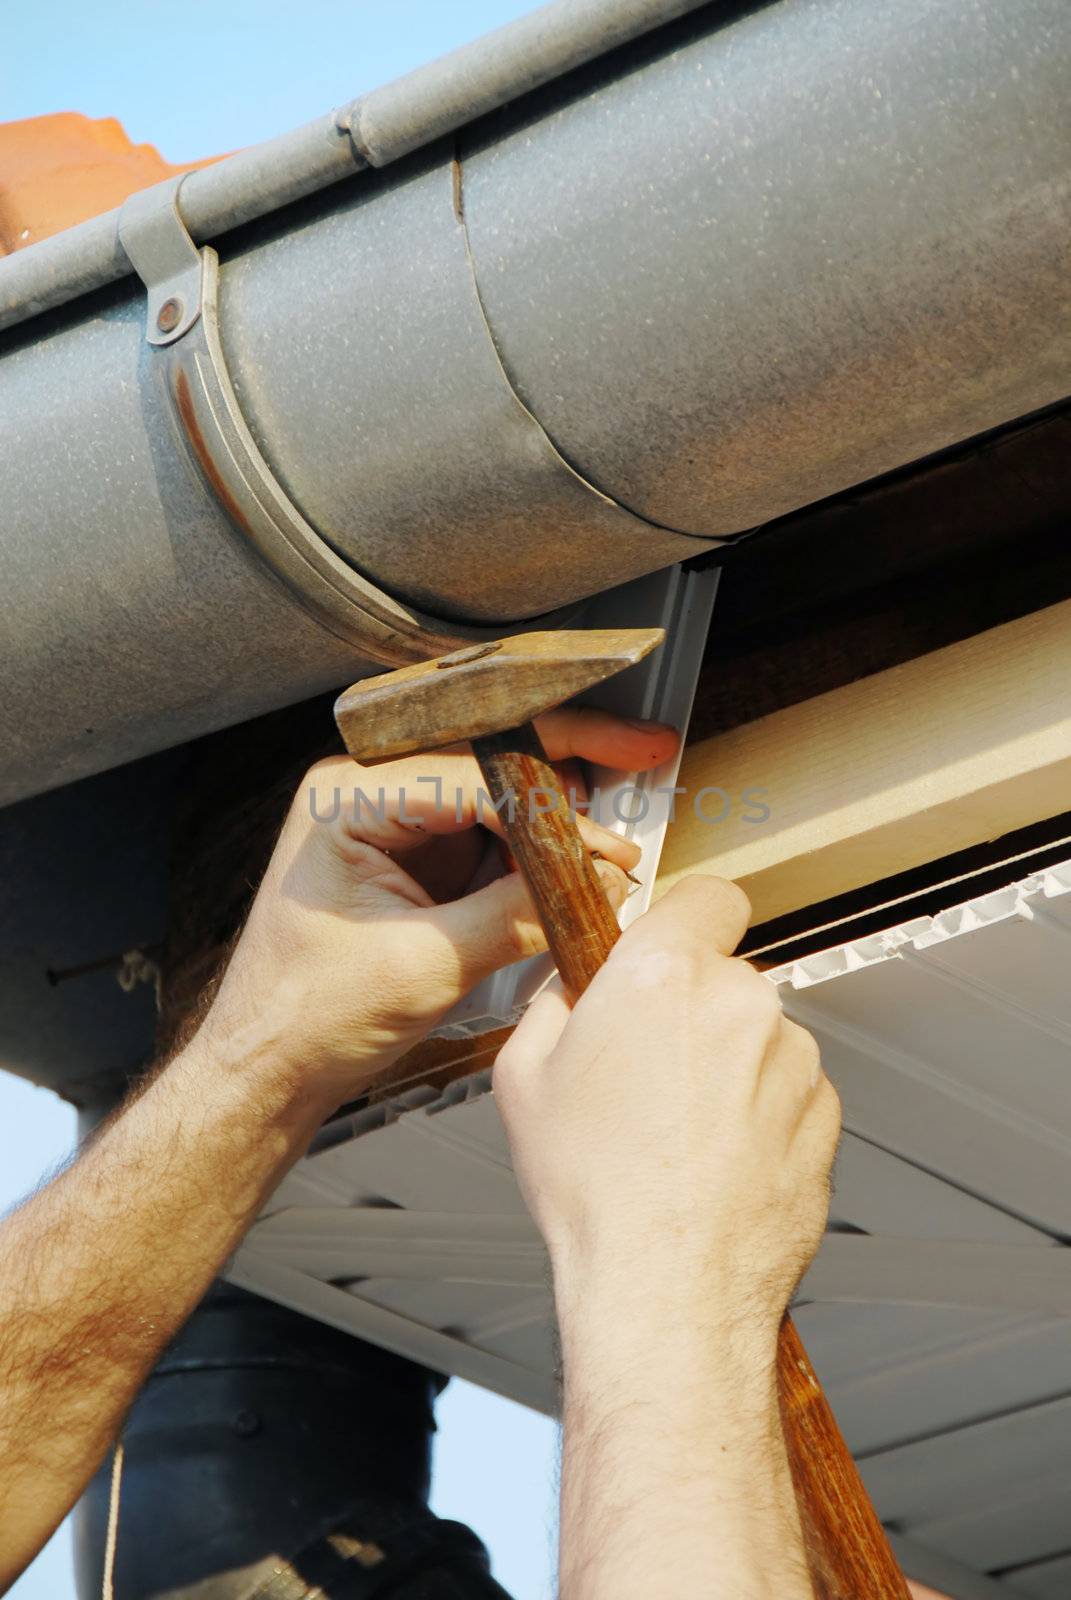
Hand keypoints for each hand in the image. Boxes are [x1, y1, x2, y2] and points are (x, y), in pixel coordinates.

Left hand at [198, 708, 676, 1113]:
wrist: (268, 1067)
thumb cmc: (309, 1016)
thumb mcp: (428, 966)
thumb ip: (517, 915)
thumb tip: (599, 884)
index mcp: (347, 797)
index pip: (472, 774)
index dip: (551, 808)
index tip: (607, 844)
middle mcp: (365, 791)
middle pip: (486, 754)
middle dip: (568, 757)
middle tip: (640, 747)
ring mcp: (389, 819)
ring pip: (495, 790)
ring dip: (556, 814)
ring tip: (612, 843)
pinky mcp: (409, 854)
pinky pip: (485, 833)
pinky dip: (531, 851)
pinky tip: (576, 868)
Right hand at [493, 875, 839, 1344]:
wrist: (667, 1290)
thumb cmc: (596, 1193)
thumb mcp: (524, 1080)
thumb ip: (552, 1007)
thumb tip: (570, 994)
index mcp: (665, 975)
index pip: (707, 895)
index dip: (686, 918)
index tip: (669, 947)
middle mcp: (741, 1003)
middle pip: (725, 976)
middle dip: (692, 1009)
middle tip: (646, 1068)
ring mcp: (793, 1059)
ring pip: (759, 1036)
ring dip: (728, 1064)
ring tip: (676, 1132)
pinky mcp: (826, 1116)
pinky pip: (788, 1091)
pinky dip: (759, 1113)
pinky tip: (714, 1161)